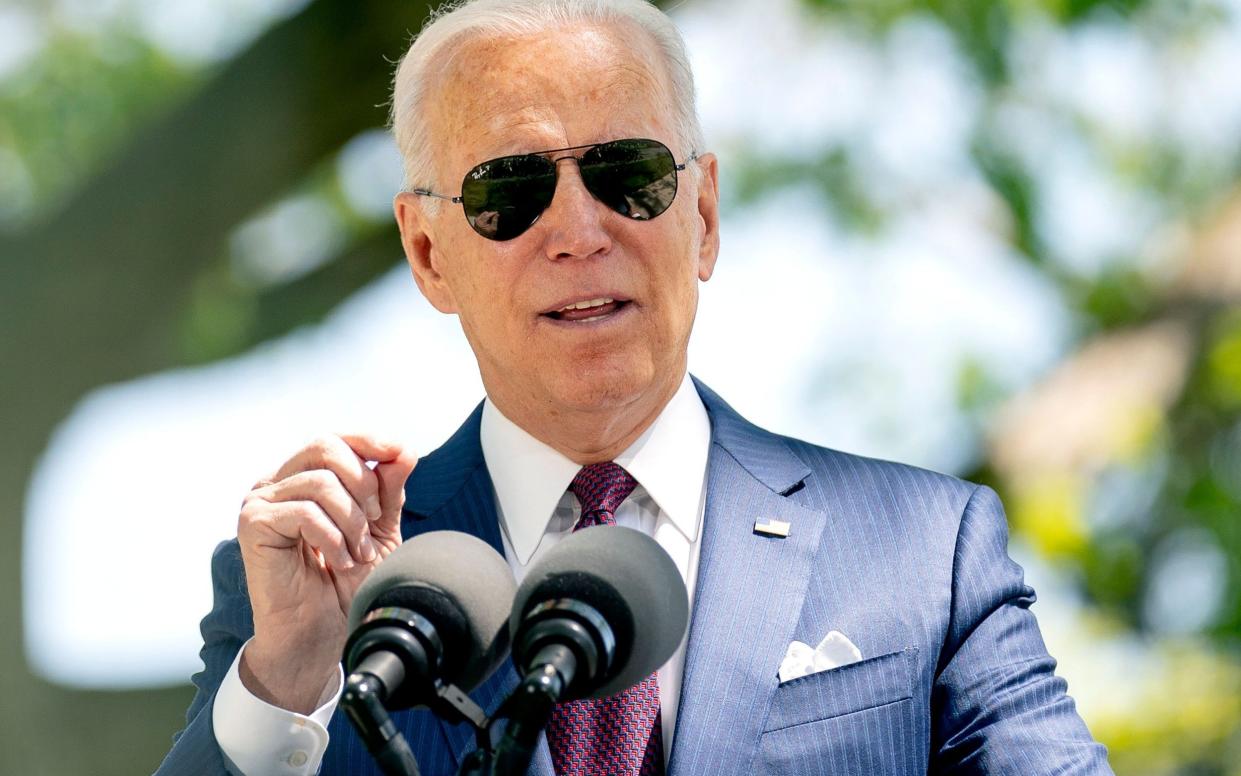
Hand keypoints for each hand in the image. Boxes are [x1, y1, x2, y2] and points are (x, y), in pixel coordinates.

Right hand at [235, 434, 417, 712]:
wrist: (321, 634)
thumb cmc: (346, 584)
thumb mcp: (379, 530)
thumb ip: (388, 491)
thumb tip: (403, 451)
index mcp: (302, 479)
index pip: (334, 440)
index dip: (367, 440)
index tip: (399, 452)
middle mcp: (276, 483)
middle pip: (325, 447)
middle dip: (363, 482)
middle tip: (375, 520)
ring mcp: (260, 502)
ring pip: (320, 482)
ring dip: (352, 521)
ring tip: (358, 554)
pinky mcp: (253, 525)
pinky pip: (304, 512)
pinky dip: (333, 538)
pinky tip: (339, 562)